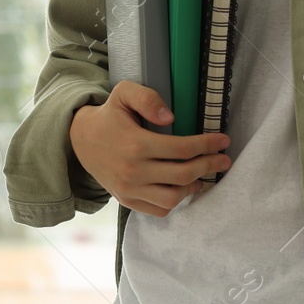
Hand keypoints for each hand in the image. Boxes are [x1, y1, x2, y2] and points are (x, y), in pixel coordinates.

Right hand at [69, 81, 232, 217]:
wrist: (80, 140)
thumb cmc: (109, 115)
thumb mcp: (124, 93)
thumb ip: (148, 98)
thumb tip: (171, 118)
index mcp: (136, 144)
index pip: (182, 148)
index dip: (208, 145)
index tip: (223, 141)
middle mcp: (133, 171)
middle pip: (183, 174)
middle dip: (209, 166)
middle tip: (224, 160)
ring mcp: (129, 189)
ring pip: (172, 198)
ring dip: (193, 187)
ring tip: (203, 176)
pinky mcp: (126, 200)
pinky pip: (158, 210)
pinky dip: (175, 202)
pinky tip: (183, 188)